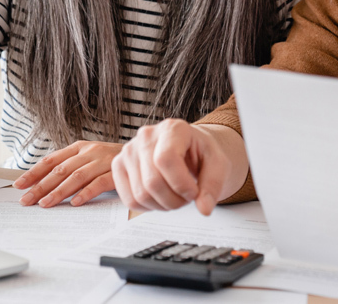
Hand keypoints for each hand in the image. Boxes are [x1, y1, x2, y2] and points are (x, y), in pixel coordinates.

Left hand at [13, 141, 120, 207]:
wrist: (141, 154)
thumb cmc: (109, 160)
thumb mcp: (87, 158)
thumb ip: (68, 167)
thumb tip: (40, 183)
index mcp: (79, 147)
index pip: (51, 160)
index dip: (34, 172)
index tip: (19, 185)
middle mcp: (89, 152)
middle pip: (60, 170)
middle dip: (41, 186)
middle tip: (27, 200)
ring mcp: (103, 161)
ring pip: (76, 177)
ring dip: (59, 192)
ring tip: (46, 204)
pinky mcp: (116, 172)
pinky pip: (98, 183)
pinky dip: (85, 193)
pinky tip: (75, 203)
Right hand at [111, 119, 234, 214]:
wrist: (189, 150)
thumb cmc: (202, 155)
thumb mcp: (218, 165)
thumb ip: (213, 186)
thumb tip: (204, 208)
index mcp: (173, 128)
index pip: (165, 159)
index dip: (180, 184)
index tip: (194, 193)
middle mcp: (146, 135)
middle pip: (152, 181)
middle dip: (174, 200)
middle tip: (187, 198)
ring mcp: (129, 150)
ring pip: (140, 194)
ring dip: (163, 205)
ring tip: (176, 196)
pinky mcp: (119, 165)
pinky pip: (129, 199)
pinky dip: (148, 207)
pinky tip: (161, 197)